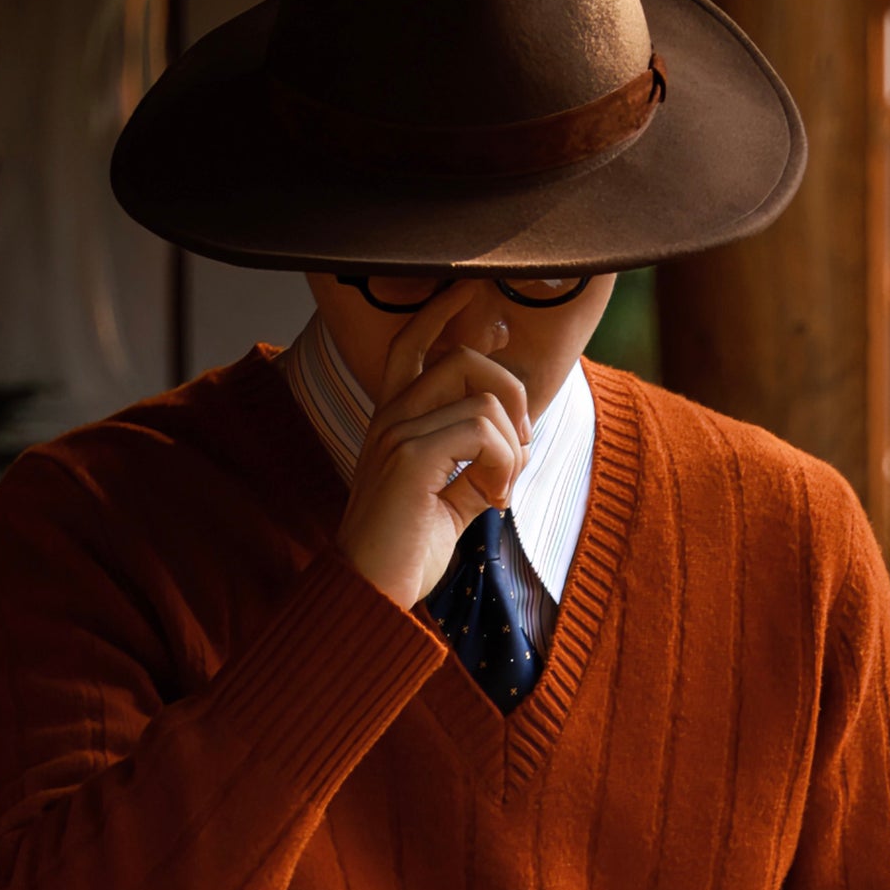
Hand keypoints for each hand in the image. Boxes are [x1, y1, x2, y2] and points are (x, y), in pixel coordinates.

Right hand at [334, 278, 532, 611]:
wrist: (370, 597)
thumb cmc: (404, 556)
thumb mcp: (449, 504)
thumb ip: (476, 469)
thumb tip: (516, 448)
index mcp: (393, 424)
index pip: (412, 345)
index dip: (442, 311)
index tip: (473, 291)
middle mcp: (389, 419)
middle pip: (463, 358)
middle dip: (511, 394)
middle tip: (519, 451)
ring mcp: (395, 434)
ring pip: (482, 397)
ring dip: (512, 445)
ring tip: (499, 491)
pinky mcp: (409, 457)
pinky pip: (483, 431)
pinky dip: (505, 464)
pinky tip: (493, 500)